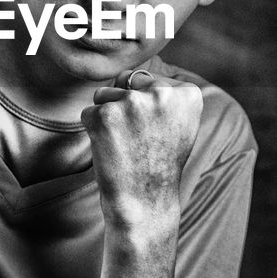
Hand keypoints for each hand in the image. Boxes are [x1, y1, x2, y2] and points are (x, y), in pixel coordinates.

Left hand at [81, 69, 203, 228]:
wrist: (145, 202)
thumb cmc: (160, 163)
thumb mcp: (181, 124)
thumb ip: (165, 95)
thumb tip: (129, 75)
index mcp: (187, 93)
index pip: (147, 77)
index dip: (145, 105)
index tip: (156, 130)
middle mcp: (162, 93)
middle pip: (126, 80)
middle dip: (125, 104)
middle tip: (138, 138)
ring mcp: (132, 102)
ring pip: (105, 94)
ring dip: (109, 116)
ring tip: (125, 144)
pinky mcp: (104, 115)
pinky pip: (89, 112)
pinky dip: (94, 130)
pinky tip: (111, 149)